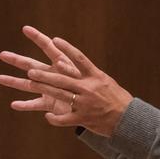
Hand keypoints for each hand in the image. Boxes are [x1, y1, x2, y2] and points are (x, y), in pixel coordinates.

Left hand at [0, 24, 132, 135]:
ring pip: (60, 95)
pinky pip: (64, 119)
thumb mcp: (106, 81)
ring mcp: (84, 103)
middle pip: (63, 79)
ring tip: (31, 83)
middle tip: (31, 71)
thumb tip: (76, 63)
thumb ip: (90, 74)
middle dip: (45, 75)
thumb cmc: (117, 98)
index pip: (80, 59)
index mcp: (95, 76)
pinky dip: (54, 118)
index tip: (55, 39)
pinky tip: (47, 116)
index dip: (67, 48)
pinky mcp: (83, 118)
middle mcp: (88, 88)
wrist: (128, 118)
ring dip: (44, 89)